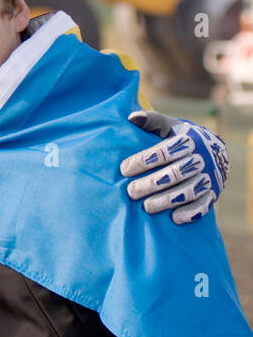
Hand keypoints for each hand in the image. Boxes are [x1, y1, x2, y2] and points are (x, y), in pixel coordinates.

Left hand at [121, 110, 227, 224]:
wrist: (211, 150)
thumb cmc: (178, 137)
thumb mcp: (167, 126)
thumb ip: (151, 121)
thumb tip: (132, 118)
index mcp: (188, 140)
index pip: (164, 152)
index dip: (143, 161)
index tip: (123, 170)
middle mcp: (201, 159)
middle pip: (176, 174)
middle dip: (151, 184)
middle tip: (131, 192)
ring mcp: (208, 177)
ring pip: (189, 191)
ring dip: (167, 200)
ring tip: (147, 207)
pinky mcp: (212, 193)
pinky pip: (205, 205)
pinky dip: (191, 213)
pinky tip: (174, 218)